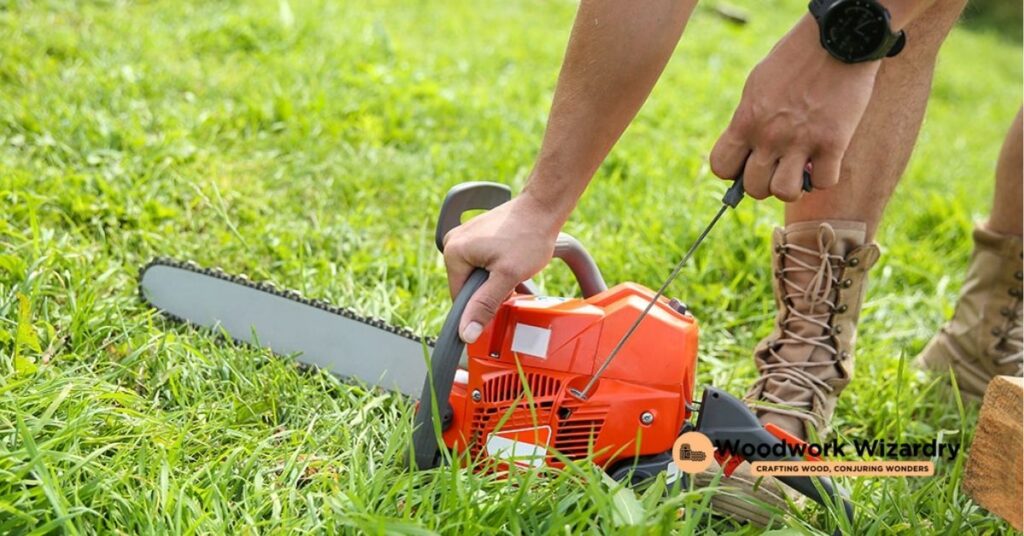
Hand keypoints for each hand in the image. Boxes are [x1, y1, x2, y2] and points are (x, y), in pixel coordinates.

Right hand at [443, 192, 562, 342]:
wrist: (543, 209)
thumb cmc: (528, 237)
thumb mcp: (507, 276)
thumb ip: (485, 306)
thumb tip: (466, 332)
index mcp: (453, 252)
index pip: (459, 297)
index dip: (481, 305)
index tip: (502, 296)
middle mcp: (453, 242)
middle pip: (468, 286)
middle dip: (490, 290)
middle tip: (511, 277)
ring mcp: (464, 236)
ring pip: (476, 275)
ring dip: (495, 279)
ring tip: (513, 265)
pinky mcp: (476, 234)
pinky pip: (481, 261)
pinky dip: (496, 266)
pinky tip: (511, 258)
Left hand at [710, 15, 879, 200]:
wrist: (837, 39)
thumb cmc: (796, 59)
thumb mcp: (758, 86)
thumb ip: (749, 119)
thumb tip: (747, 151)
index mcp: (746, 120)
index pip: (721, 167)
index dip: (733, 171)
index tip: (748, 163)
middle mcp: (769, 135)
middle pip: (754, 188)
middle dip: (765, 183)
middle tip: (779, 166)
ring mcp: (801, 141)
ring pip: (785, 193)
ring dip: (793, 186)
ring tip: (800, 168)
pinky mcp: (834, 142)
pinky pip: (823, 182)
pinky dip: (825, 176)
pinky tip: (826, 159)